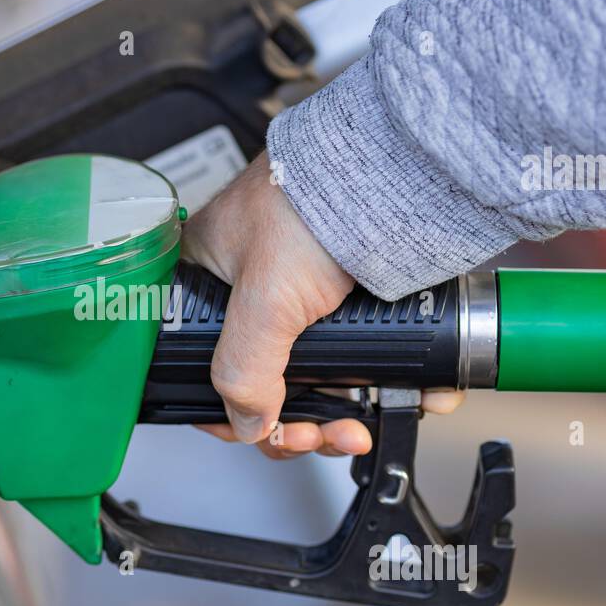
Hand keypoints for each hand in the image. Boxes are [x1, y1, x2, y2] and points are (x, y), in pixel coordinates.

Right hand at [181, 151, 463, 458]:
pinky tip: (403, 392)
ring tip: (364, 421)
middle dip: (300, 421)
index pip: (201, 366)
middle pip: (265, 382)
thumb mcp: (264, 299)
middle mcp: (250, 290)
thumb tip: (249, 423)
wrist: (395, 171)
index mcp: (206, 279)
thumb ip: (244, 369)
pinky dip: (381, 382)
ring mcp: (304, 295)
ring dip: (341, 412)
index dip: (233, 413)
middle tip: (324, 434)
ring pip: (315, 377)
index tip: (265, 434)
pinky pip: (358, 354)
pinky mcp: (350, 298)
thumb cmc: (314, 200)